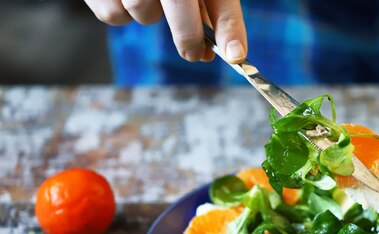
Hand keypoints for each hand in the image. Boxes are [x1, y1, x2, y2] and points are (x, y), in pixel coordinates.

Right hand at [83, 0, 246, 62]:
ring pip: (143, 12)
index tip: (235, 54)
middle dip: (189, 37)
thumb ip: (209, 6)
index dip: (228, 26)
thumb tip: (227, 49)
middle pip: (178, 4)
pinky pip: (114, 16)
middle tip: (194, 52)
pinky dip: (120, 13)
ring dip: (150, 15)